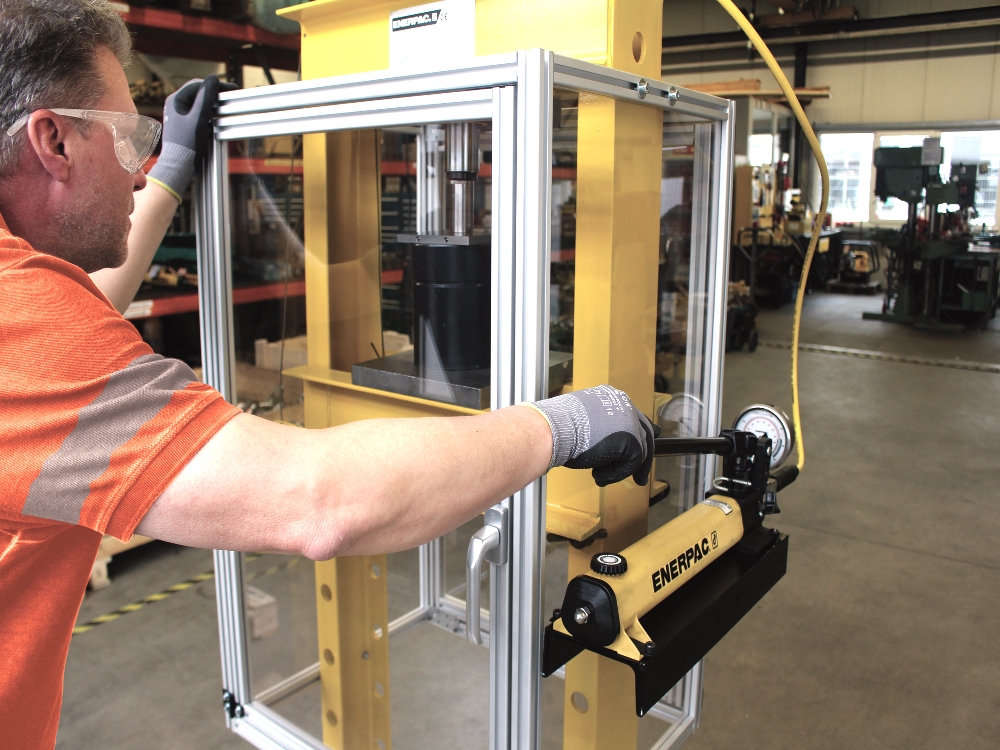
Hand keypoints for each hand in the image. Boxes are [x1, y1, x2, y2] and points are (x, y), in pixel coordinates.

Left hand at [147, 75, 235, 201]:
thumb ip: (206, 97)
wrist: (179, 165)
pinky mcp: (185, 124)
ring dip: (213, 102)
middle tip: (231, 95)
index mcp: (175, 100)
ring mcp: (179, 115)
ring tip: (226, 105)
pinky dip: (209, 112)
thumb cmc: (187, 143)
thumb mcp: (199, 119)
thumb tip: (213, 79)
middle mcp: (176, 105)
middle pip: (199, 92)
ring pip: (200, 102)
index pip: (198, 85)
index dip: (216, 85)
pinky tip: (217, 116)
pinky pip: (199, 112)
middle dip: (215, 93)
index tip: (232, 88)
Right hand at [528, 385, 656, 486]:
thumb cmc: (558, 426)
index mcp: (611, 397)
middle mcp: (625, 405)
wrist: (554, 429)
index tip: (638, 449)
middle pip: (643, 433)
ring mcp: (631, 422)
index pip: (632, 416)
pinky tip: (597, 474)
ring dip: (619, 469)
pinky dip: (614, 473)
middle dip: (642, 457)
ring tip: (601, 476)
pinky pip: (631, 464)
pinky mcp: (633, 441)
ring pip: (638, 452)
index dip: (636, 435)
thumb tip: (601, 442)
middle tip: (640, 476)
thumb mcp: (581, 419)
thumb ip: (597, 426)